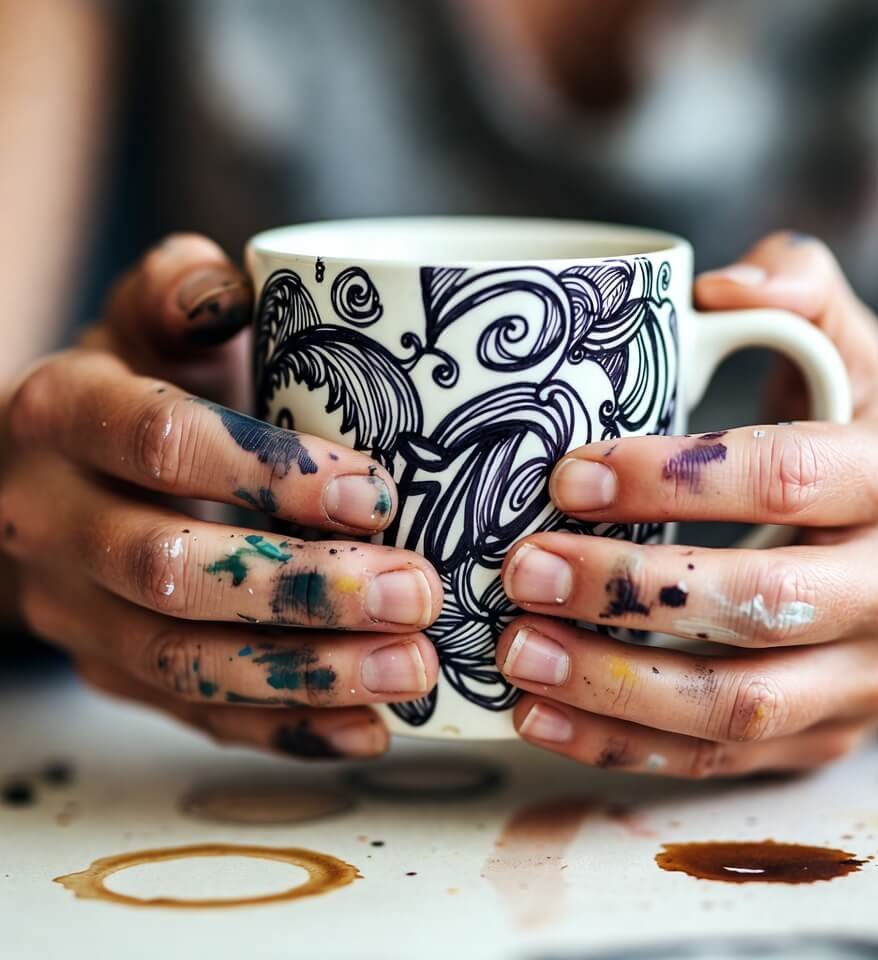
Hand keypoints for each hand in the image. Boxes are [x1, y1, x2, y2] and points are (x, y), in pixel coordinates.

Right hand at [1, 235, 442, 760]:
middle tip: (415, 591)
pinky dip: (286, 729)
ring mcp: (76, 611)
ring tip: (413, 670)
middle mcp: (52, 520)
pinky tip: (369, 727)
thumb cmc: (141, 382)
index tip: (375, 491)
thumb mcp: (151, 321)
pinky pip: (195, 717)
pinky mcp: (114, 672)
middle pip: (171, 570)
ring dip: (307, 673)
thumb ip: (180, 292)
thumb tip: (226, 285)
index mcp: (62, 414)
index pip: (158, 443)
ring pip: (184, 662)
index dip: (268, 472)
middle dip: (302, 590)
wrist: (70, 471)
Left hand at [497, 232, 877, 777]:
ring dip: (612, 686)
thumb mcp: (842, 363)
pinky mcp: (811, 740)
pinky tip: (536, 713)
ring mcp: (858, 681)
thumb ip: (799, 300)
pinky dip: (617, 744)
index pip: (790, 478)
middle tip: (523, 567)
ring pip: (735, 705)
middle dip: (630, 591)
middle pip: (759, 604)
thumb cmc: (845, 451)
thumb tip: (724, 284)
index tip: (570, 476)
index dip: (676, 478)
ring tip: (515, 652)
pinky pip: (713, 759)